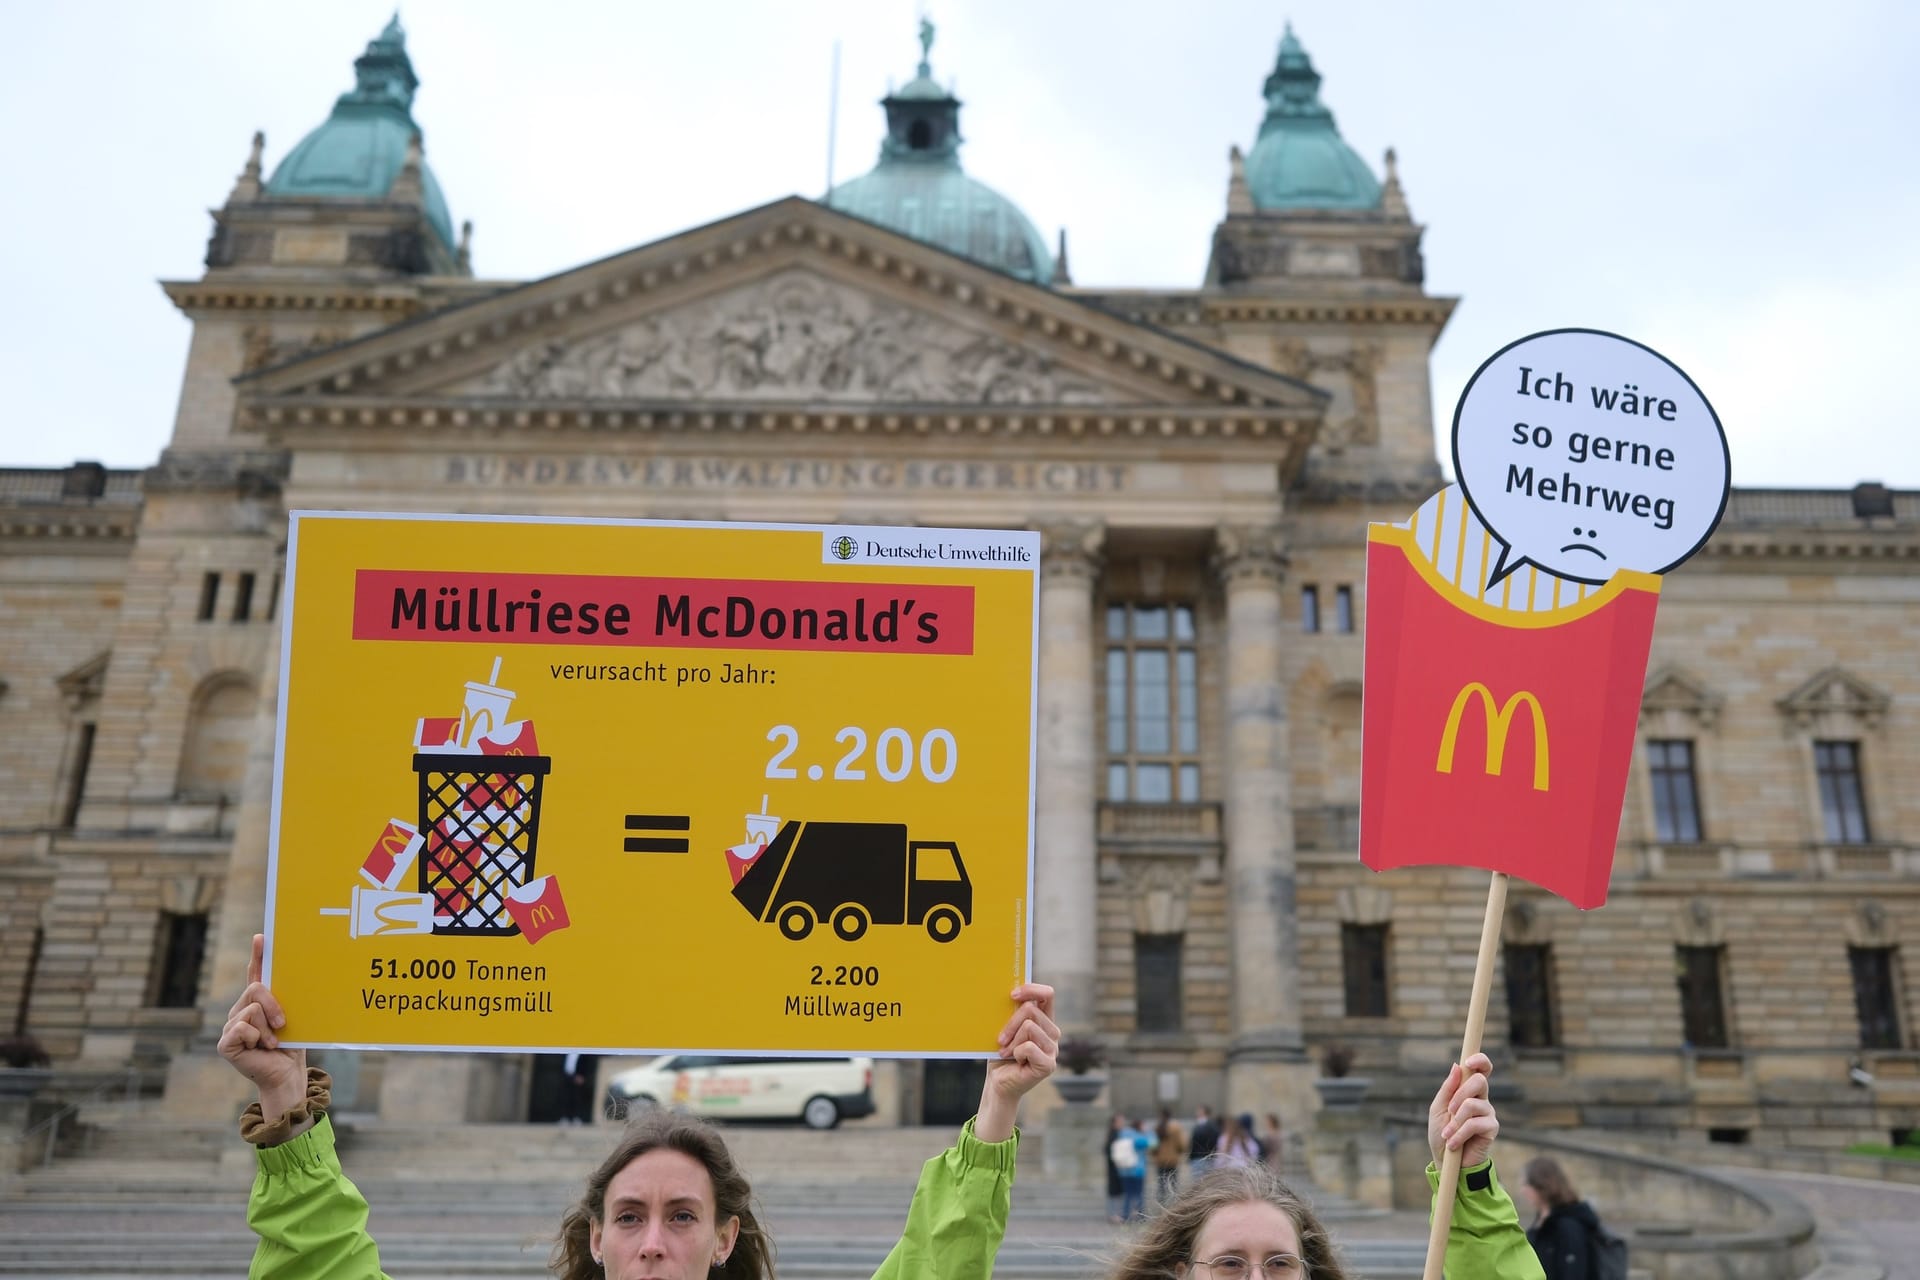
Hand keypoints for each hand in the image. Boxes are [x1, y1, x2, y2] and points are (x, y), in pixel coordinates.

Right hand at [218, 935, 306, 1115]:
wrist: (288, 1074)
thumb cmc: (292, 1046)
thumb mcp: (293, 1016)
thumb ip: (286, 998)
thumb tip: (297, 971)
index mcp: (257, 1003)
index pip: (255, 974)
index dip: (258, 955)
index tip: (262, 937)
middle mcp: (240, 1010)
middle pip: (256, 989)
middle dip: (274, 1004)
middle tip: (283, 1023)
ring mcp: (230, 1026)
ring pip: (252, 1009)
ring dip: (269, 1027)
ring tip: (273, 1042)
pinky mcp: (225, 1043)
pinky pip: (243, 1027)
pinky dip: (258, 1037)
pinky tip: (261, 1048)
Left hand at [976, 982, 1056, 1141]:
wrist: (998, 1082)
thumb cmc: (1000, 1053)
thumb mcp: (1005, 1028)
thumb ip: (1013, 1013)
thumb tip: (1010, 994)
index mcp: (1044, 1020)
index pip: (1047, 995)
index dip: (1031, 990)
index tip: (1012, 995)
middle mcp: (1052, 1032)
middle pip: (1031, 1010)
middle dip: (1010, 1023)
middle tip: (1001, 1039)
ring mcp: (1053, 1049)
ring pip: (1029, 1027)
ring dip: (1011, 1041)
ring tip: (1007, 1052)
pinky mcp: (1049, 1064)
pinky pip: (1028, 1047)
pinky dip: (1016, 1053)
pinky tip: (1016, 1061)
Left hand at [1427, 1051, 1498, 1168]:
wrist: (1446, 1161)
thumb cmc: (1441, 1134)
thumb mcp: (1438, 1108)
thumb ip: (1448, 1089)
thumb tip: (1457, 1066)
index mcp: (1468, 1091)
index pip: (1482, 1070)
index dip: (1480, 1061)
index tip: (1469, 1061)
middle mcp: (1481, 1099)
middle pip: (1479, 1081)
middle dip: (1459, 1095)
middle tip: (1450, 1111)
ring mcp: (1488, 1113)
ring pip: (1472, 1104)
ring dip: (1455, 1121)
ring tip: (1448, 1134)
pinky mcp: (1492, 1129)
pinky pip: (1475, 1123)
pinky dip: (1459, 1133)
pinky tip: (1453, 1144)